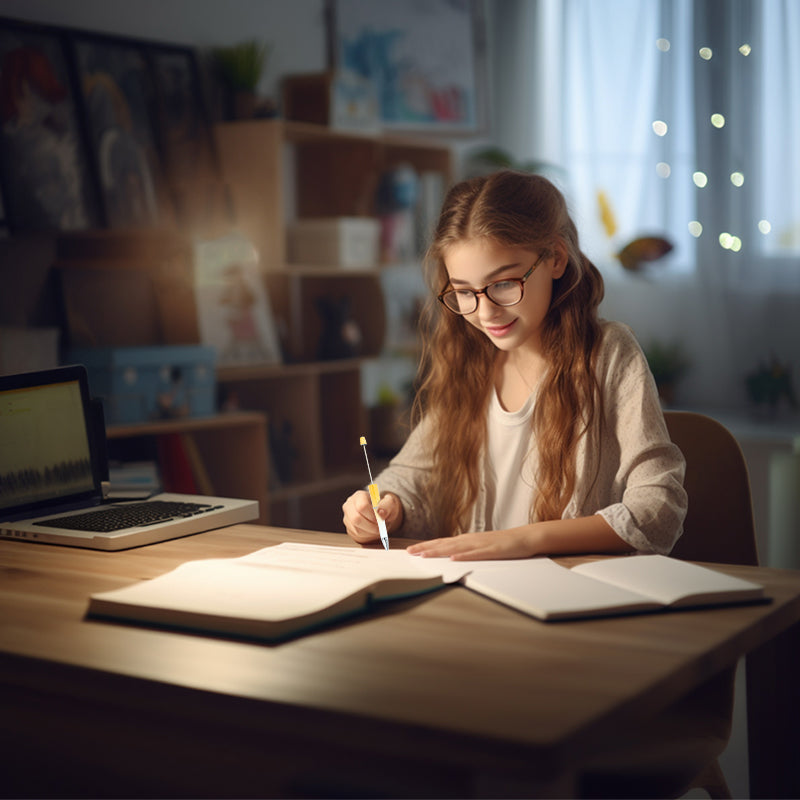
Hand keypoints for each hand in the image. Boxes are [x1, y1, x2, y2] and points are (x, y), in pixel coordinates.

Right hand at [343, 490, 402, 544]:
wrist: (381, 513)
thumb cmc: (384, 507)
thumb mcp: (390, 503)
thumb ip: (387, 506)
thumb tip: (381, 513)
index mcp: (359, 496)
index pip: (362, 506)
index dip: (372, 515)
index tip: (381, 519)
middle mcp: (349, 506)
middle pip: (356, 519)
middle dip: (371, 526)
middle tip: (381, 527)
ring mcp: (347, 518)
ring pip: (357, 530)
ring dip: (371, 532)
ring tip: (379, 528)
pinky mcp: (349, 529)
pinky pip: (357, 536)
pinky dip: (368, 536)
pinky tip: (374, 531)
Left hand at [406, 529, 538, 559]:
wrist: (525, 538)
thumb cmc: (502, 544)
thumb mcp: (480, 547)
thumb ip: (466, 551)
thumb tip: (449, 557)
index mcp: (467, 540)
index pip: (442, 542)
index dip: (426, 546)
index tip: (411, 550)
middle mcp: (470, 540)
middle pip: (444, 544)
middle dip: (426, 548)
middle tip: (409, 553)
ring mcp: (481, 544)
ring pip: (456, 548)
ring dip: (439, 551)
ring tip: (424, 555)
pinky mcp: (493, 550)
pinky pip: (476, 554)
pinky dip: (464, 556)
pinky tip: (453, 558)